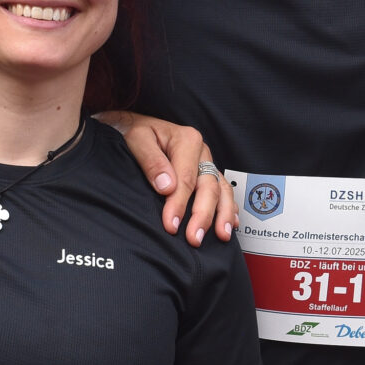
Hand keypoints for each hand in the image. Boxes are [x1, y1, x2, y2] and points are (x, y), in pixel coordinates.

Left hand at [102, 112, 233, 245]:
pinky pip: (224, 191)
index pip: (186, 179)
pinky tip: (230, 223)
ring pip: (222, 190)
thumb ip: (151, 160)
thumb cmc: (135, 132)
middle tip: (194, 239)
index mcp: (187, 140)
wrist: (135, 125)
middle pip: (208, 187)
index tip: (171, 225)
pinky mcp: (207, 173)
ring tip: (221, 236)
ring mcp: (207, 163)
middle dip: (203, 215)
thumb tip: (166, 186)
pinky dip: (229, 208)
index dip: (179, 204)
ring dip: (222, 215)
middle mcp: (202, 152)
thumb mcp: (137, 139)